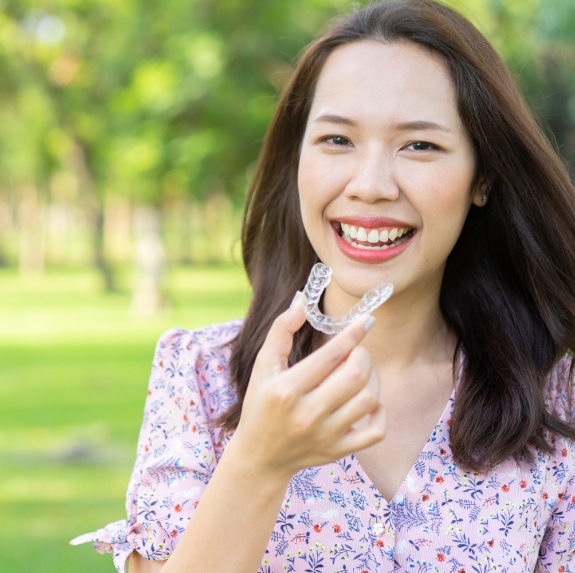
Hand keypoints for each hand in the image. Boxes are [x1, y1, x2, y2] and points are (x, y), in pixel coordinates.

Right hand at [230, 293, 385, 480]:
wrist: (260, 457)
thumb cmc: (260, 404)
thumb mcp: (263, 365)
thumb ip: (281, 330)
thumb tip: (302, 300)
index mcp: (286, 390)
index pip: (330, 355)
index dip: (353, 333)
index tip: (367, 320)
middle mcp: (307, 415)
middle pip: (356, 375)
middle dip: (363, 354)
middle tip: (356, 351)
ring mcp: (325, 436)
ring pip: (369, 398)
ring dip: (372, 378)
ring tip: (360, 372)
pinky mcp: (339, 451)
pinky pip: (376, 430)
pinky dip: (379, 410)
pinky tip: (367, 401)